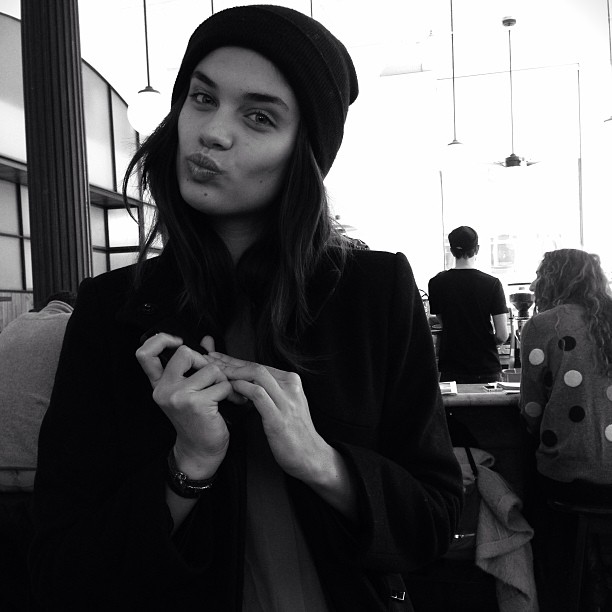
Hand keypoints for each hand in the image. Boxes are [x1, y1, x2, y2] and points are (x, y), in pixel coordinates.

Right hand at [136, 333, 237, 474]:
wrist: (200, 450)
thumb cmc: (198, 420)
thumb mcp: (191, 390)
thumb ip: (196, 363)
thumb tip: (207, 339)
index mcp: (159, 384)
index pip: (145, 354)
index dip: (160, 340)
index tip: (178, 341)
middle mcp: (164, 389)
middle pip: (185, 352)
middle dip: (206, 362)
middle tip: (213, 380)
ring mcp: (178, 396)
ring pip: (210, 369)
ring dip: (222, 380)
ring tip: (221, 394)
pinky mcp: (196, 403)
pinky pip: (222, 384)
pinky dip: (230, 393)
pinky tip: (228, 403)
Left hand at [206, 352, 330, 481]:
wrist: (311, 456)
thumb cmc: (294, 433)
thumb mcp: (286, 405)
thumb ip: (271, 391)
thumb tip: (246, 381)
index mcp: (292, 381)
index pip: (259, 365)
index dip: (235, 360)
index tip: (217, 358)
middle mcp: (290, 386)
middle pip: (256, 366)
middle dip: (230, 362)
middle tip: (209, 360)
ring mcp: (286, 400)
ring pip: (256, 375)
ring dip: (233, 372)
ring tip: (214, 373)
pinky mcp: (279, 417)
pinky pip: (257, 394)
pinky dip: (241, 388)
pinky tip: (228, 388)